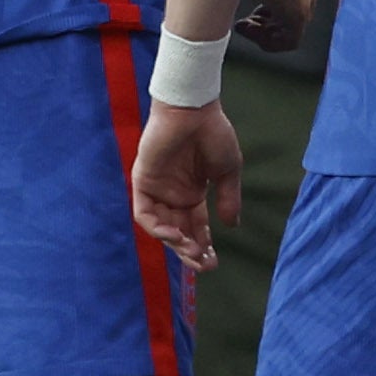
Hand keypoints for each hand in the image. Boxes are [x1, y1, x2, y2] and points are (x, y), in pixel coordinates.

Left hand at [133, 97, 246, 270]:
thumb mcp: (227, 171)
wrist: (194, 110)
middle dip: (190, 251)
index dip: (204, 246)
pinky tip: (174, 235)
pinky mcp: (143, 181)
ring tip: (191, 250)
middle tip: (204, 265)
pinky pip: (145, 214)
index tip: (213, 262)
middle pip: (178, 233)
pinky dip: (157, 228)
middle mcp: (173, 195)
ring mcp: (157, 189)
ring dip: (174, 243)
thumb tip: (231, 225)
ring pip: (161, 227)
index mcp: (193, 193)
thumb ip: (228, 198)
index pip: (196, 228)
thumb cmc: (213, 133)